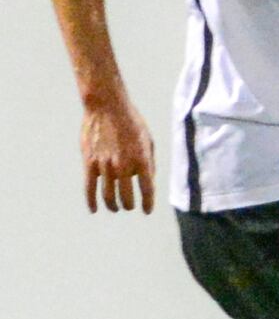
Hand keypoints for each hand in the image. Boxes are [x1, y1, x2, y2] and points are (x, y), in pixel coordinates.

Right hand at [81, 95, 154, 213]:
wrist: (108, 107)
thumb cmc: (132, 123)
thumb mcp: (148, 141)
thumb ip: (149, 162)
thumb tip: (148, 181)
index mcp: (142, 159)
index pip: (147, 189)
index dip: (148, 203)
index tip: (147, 210)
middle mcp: (124, 165)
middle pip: (126, 196)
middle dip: (129, 205)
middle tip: (130, 206)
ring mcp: (105, 165)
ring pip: (108, 195)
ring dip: (113, 205)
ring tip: (116, 207)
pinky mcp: (89, 163)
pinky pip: (89, 188)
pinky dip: (91, 201)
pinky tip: (94, 209)